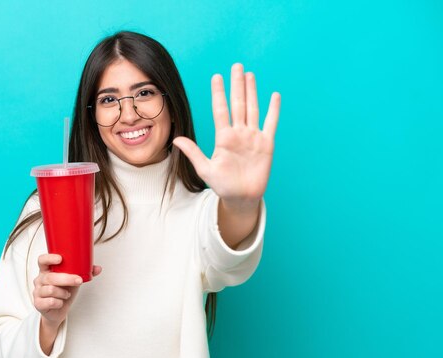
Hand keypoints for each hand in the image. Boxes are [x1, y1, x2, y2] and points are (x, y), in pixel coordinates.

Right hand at [33, 254, 101, 328]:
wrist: (57, 310)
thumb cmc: (64, 291)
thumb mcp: (73, 280)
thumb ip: (85, 272)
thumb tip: (98, 268)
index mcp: (46, 270)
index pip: (42, 260)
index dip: (49, 258)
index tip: (61, 259)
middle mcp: (40, 280)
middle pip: (50, 277)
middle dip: (67, 279)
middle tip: (78, 280)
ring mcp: (37, 292)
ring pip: (50, 289)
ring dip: (63, 293)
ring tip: (67, 294)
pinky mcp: (38, 304)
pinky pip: (50, 302)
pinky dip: (59, 302)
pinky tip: (61, 302)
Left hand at [173, 63, 280, 207]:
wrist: (241, 197)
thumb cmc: (223, 185)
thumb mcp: (205, 169)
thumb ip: (193, 153)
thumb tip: (176, 139)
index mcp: (224, 137)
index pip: (221, 110)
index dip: (219, 93)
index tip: (216, 77)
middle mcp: (239, 133)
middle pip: (238, 103)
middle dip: (237, 85)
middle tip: (236, 66)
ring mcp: (253, 137)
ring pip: (253, 109)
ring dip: (252, 91)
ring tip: (249, 74)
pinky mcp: (266, 144)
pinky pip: (271, 124)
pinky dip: (273, 110)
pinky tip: (274, 96)